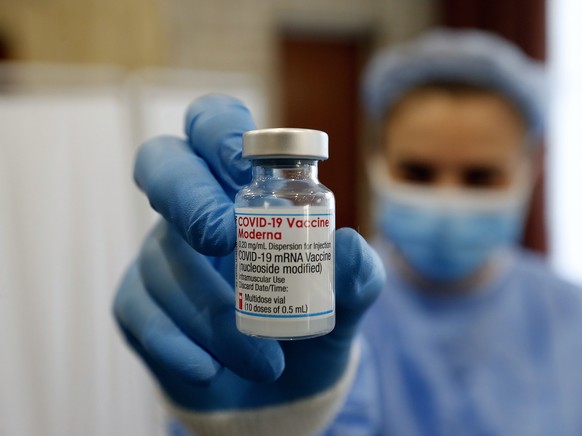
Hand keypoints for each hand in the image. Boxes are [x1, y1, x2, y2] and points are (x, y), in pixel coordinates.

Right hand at [113, 94, 385, 410]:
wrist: (278, 388)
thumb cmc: (308, 322)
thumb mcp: (345, 300)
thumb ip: (354, 274)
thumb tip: (346, 245)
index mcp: (241, 185)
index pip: (213, 124)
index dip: (219, 129)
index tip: (244, 165)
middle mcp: (194, 207)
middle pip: (161, 163)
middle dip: (188, 195)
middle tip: (223, 236)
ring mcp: (160, 253)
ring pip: (163, 257)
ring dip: (212, 311)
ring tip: (265, 362)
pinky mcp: (137, 302)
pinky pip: (139, 310)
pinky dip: (176, 343)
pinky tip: (209, 369)